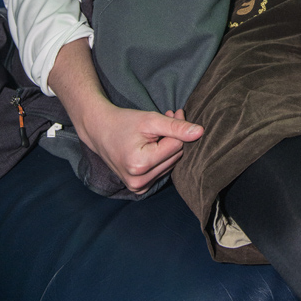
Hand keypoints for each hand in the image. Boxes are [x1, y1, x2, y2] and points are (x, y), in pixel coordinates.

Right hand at [78, 100, 202, 193]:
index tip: (173, 112)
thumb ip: (176, 127)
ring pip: (171, 164)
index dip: (178, 128)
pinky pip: (162, 171)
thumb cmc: (124, 122)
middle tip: (166, 118)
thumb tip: (201, 133)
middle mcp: (139, 182)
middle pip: (175, 157)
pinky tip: (153, 145)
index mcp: (141, 165)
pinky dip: (161, 157)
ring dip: (169, 147)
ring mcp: (138, 188)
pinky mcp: (139, 189)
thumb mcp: (151, 120)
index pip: (176, 146)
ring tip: (157, 132)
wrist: (100, 131)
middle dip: (174, 137)